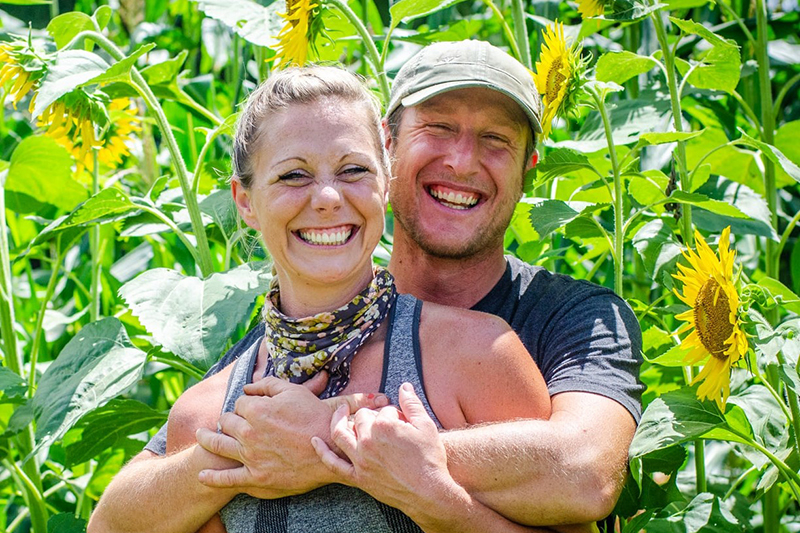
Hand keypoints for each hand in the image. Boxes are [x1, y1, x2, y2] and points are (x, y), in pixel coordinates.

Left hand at [196, 373, 387, 498]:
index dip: (245, 403)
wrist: (332, 448)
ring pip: (218, 445)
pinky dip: (212, 478)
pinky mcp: (256, 477)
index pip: (239, 403)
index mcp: (257, 410)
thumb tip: (249, 385)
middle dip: (228, 419)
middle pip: (227, 422)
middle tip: (231, 421)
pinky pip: (227, 479)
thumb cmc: (314, 416)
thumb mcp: (294, 390)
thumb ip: (267, 384)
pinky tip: (202, 475)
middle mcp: (248, 433)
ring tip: (201, 436)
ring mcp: (250, 457)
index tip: (250, 406)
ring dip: (207, 439)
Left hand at [311, 382, 455, 513]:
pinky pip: (333, 464)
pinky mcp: (358, 477)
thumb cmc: (429, 459)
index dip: (392, 412)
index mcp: (384, 426)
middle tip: (378, 419)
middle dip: (368, 414)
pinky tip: (314, 441)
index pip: (381, 410)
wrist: (428, 492)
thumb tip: (404, 387)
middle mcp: (368, 441)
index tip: (400, 420)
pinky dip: (322, 452)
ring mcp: (361, 460)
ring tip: (339, 413)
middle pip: (359, 418)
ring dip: (336, 421)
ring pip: (340, 435)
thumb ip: (412, 403)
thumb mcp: (425, 426)